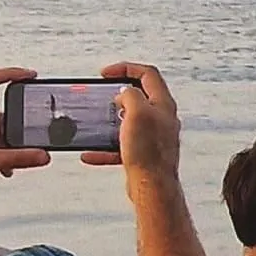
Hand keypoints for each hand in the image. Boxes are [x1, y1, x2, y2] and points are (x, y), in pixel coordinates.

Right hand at [81, 63, 179, 183]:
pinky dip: (106, 148)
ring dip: (112, 120)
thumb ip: (131, 95)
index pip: (148, 74)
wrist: (152, 188)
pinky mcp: (145, 155)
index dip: (126, 68)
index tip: (107, 73)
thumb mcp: (136, 112)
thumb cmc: (148, 152)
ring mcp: (154, 137)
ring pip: (130, 121)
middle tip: (104, 94)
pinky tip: (92, 153)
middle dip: (119, 93)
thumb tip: (125, 93)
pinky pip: (122, 147)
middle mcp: (161, 119)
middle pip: (141, 96)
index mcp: (163, 104)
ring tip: (98, 121)